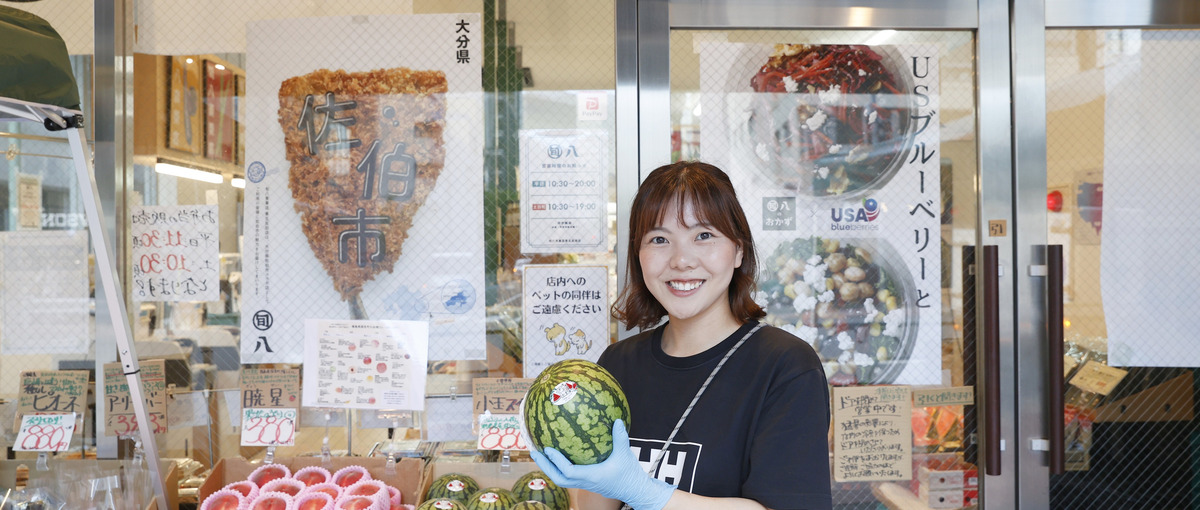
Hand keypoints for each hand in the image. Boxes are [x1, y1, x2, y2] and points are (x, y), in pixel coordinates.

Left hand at [529, 420, 675, 509]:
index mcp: (592, 476)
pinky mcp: (587, 483)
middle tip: (535, 452)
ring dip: (550, 468)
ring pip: (562, 480)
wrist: (634, 491)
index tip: (547, 450)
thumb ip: (620, 437)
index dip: (556, 461)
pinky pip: (568, 477)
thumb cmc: (629, 474)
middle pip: (558, 479)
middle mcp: (585, 482)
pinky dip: (559, 468)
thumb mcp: (625, 454)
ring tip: (541, 455)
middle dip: (545, 466)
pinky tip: (557, 457)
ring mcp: (585, 484)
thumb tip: (616, 420)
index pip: (568, 472)